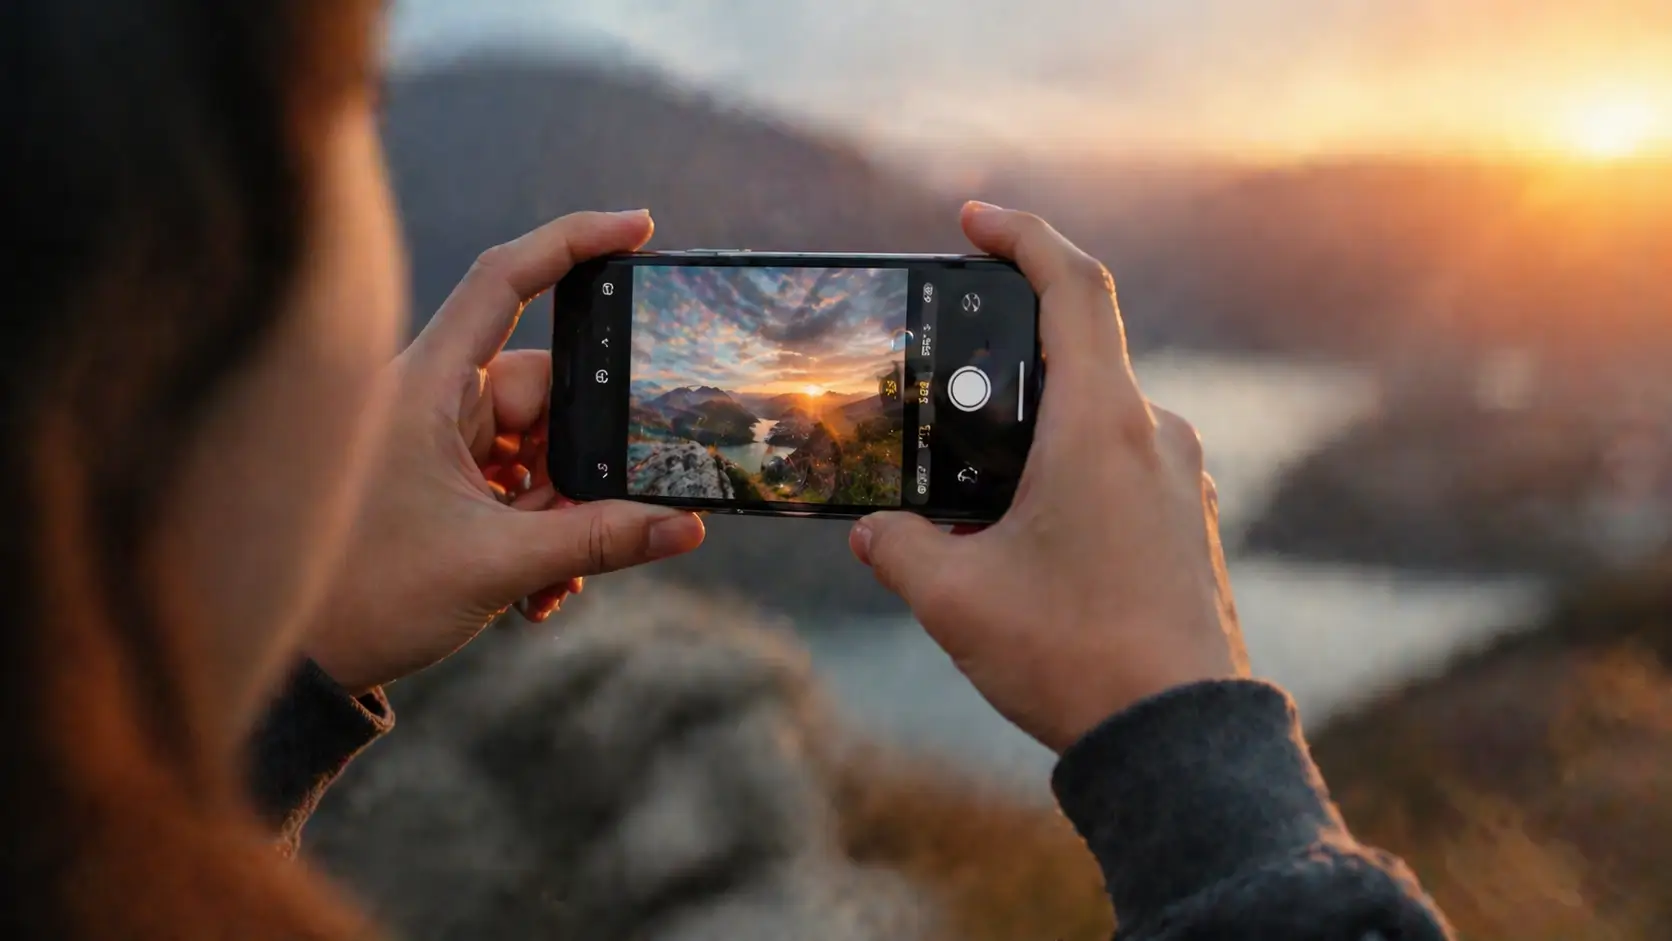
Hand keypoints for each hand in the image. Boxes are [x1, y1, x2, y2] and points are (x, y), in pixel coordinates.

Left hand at [305, 210, 705, 693]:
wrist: (304, 664)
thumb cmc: (365, 597)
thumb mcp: (496, 565)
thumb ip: (597, 541)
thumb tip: (683, 525)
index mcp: (426, 387)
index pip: (503, 282)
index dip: (571, 242)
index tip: (638, 227)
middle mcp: (432, 400)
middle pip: (547, 391)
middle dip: (583, 462)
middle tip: (601, 522)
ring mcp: (438, 442)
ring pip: (540, 447)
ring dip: (562, 512)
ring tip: (552, 580)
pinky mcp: (444, 481)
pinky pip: (518, 483)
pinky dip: (540, 528)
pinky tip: (537, 590)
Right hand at [850, 202, 1247, 752]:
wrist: (1177, 739)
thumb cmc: (1072, 658)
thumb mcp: (954, 599)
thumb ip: (898, 547)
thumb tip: (875, 531)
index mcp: (1102, 424)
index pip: (1073, 286)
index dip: (1022, 235)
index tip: (974, 219)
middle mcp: (1155, 434)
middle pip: (1078, 355)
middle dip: (1003, 366)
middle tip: (942, 399)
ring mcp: (1183, 478)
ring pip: (1097, 420)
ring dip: (1033, 435)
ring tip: (976, 498)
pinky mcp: (1190, 522)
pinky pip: (1123, 466)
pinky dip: (1069, 475)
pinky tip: (1027, 538)